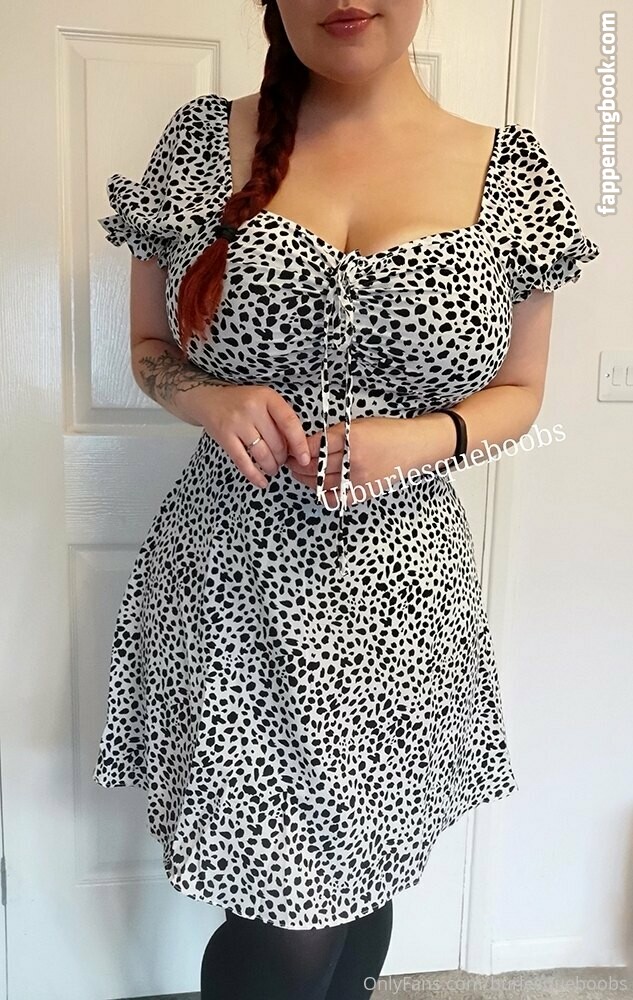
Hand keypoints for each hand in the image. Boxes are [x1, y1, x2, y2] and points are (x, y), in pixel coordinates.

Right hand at [202, 384, 310, 487]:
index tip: (305, 458)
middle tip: (282, 461)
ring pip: (262, 454)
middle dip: (282, 458)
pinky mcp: (224, 436)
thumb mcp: (264, 400)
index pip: (289, 423)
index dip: (299, 444)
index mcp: (268, 397)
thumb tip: (296, 447)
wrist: (209, 399)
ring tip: (273, 468)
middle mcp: (252, 408)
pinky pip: (243, 461)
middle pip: (276, 442)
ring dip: (271, 467)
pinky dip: (254, 475)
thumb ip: (279, 418)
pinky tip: (261, 481)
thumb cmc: (242, 402)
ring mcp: (237, 422)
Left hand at [285, 416, 427, 507]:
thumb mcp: (358, 424)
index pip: (314, 446)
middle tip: (289, 461)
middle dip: (297, 465)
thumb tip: (309, 445)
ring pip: (322, 483)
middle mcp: (354, 459)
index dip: (298, 448)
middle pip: (314, 466)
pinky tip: (319, 487)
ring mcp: (359, 478)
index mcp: (351, 437)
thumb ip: (334, 435)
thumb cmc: (388, 432)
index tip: (290, 448)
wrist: (413, 447)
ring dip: (306, 479)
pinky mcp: (364, 491)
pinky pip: (336, 498)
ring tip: (300, 473)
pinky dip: (323, 494)